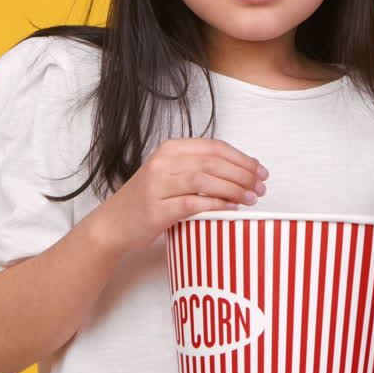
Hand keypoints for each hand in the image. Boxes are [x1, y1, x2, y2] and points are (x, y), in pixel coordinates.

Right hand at [92, 137, 267, 253]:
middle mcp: (163, 163)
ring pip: (205, 179)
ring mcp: (158, 185)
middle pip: (213, 161)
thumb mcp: (170, 175)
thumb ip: (198, 168)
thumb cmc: (147, 202)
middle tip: (261, 187)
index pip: (214, 147)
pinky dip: (216, 205)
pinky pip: (193, 203)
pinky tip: (231, 209)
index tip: (260, 171)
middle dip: (243, 173)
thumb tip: (242, 171)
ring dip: (234, 189)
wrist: (113, 225)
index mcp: (169, 149)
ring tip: (252, 198)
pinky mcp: (157, 209)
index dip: (242, 158)